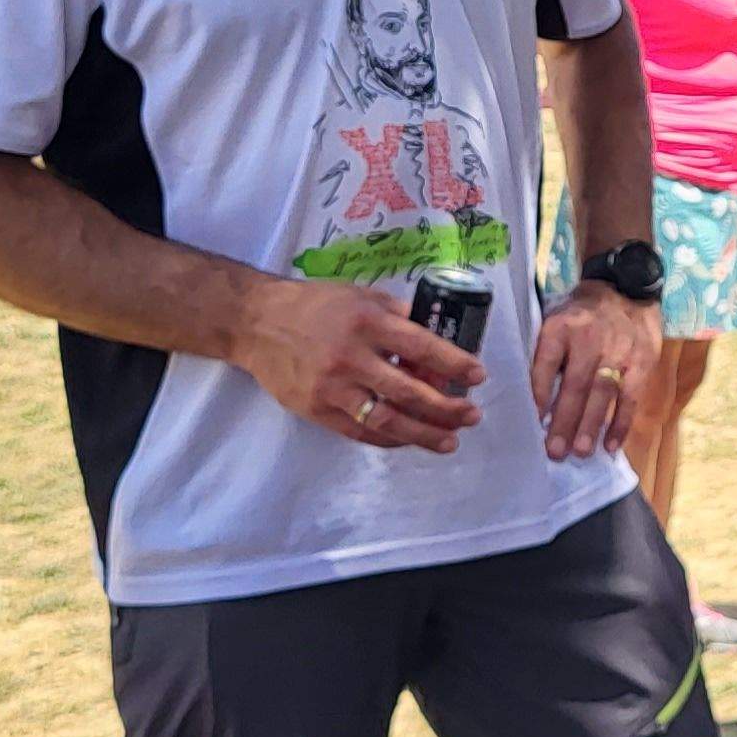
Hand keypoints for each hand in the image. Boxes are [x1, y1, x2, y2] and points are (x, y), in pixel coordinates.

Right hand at [224, 277, 484, 452]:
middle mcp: (352, 357)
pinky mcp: (318, 410)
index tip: (478, 376)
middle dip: (447, 408)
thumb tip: (433, 338)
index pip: (422, 347)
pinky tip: (410, 440)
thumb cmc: (314, 305)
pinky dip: (390, 439)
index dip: (454, 364)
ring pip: (387, 420)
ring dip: (424, 434)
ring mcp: (333, 388)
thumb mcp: (359, 296)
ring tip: (450, 440)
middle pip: (409, 392)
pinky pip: (361, 433)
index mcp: (367, 323)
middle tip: (472, 415)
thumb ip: (396, 316)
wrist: (257, 323)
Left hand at [534, 281, 663, 459]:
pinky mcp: (642, 362)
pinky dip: (621, 423)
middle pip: (576, 385)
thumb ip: (546, 355)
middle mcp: (590, 339)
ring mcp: (619, 351)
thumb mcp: (557, 321)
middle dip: (564, 420)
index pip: (546, 362)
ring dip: (591, 426)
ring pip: (602, 393)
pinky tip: (611, 445)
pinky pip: (630, 397)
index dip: (538, 393)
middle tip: (555, 451)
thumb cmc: (582, 315)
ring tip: (580, 452)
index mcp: (561, 327)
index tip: (533, 421)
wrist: (626, 289)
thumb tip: (533, 401)